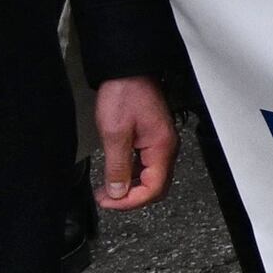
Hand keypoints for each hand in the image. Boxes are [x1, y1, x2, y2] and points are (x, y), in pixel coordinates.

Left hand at [93, 76, 174, 208]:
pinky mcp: (153, 138)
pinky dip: (132, 176)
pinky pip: (146, 166)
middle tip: (106, 199)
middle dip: (131, 198)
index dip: (130, 201)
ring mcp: (161, 143)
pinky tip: (115, 174)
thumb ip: (117, 166)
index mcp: (161, 147)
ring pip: (151, 178)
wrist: (127, 70)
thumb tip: (118, 192)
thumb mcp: (114, 133)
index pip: (153, 189)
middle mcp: (166, 147)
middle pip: (156, 187)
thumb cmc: (124, 94)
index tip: (109, 202)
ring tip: (106, 190)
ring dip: (130, 188)